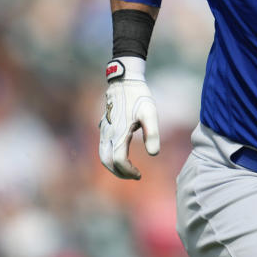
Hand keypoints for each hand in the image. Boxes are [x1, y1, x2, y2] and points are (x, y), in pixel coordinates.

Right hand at [99, 57, 160, 178]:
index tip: (139, 175)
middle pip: (106, 162)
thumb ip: (152, 133)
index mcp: (119, 133)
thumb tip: (154, 154)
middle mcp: (108, 133)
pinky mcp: (104, 126)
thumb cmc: (139, 96)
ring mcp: (104, 130)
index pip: (119, 161)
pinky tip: (122, 155)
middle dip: (119, 173)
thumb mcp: (150, 113)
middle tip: (134, 176)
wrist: (124, 80)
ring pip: (102, 155)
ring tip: (129, 170)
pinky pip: (103, 147)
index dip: (128, 171)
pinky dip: (110, 156)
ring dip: (114, 166)